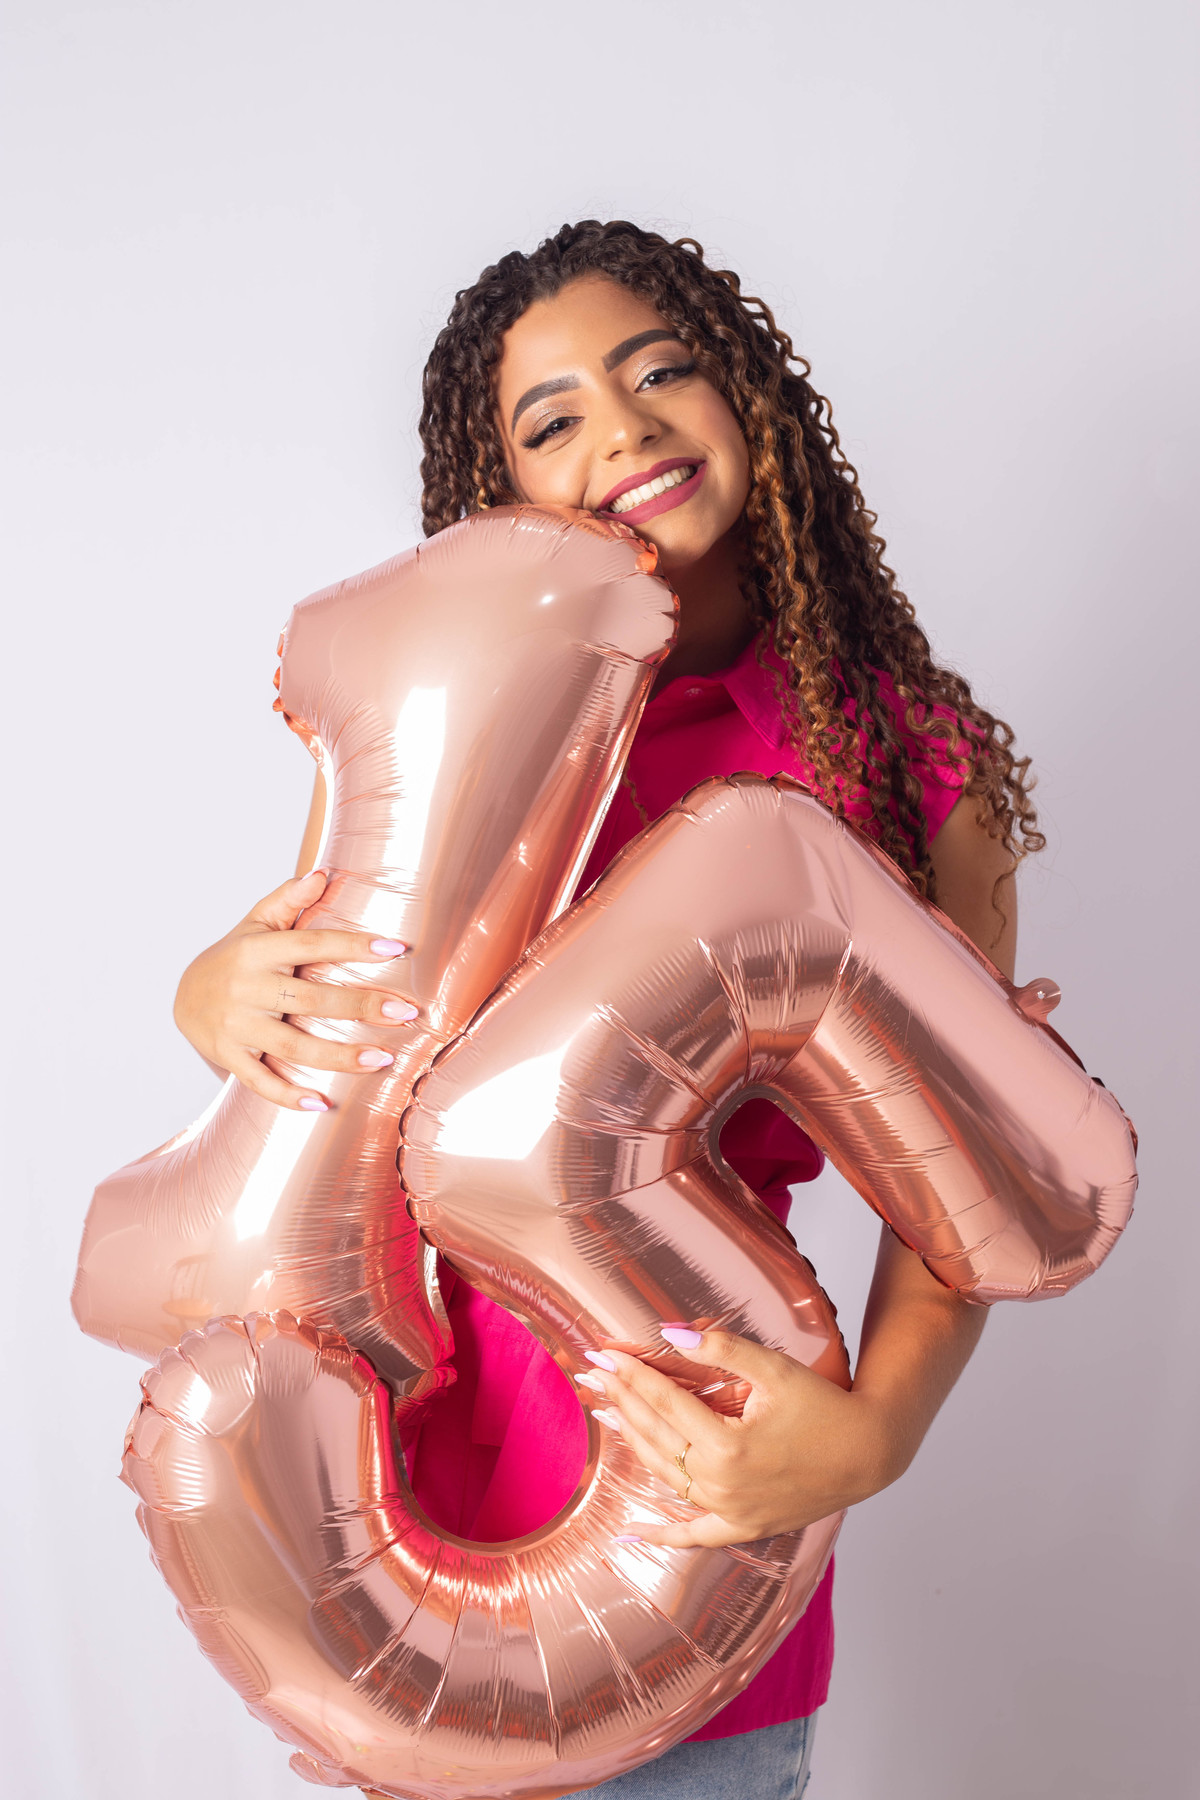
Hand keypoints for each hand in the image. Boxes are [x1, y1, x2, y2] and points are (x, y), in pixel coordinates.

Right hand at [173, 868, 418, 1109]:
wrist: (181, 998)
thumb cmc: (234, 957)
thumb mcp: (255, 924)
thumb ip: (287, 899)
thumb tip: (323, 873)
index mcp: (257, 951)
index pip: (312, 944)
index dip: (354, 945)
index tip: (395, 948)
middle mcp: (245, 988)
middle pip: (310, 999)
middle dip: (360, 1005)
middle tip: (406, 1012)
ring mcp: (235, 1026)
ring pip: (292, 1045)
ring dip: (339, 1056)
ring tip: (383, 1059)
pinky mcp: (229, 1057)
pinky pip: (260, 1081)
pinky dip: (289, 1096)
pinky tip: (323, 1103)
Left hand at [577, 1325, 901, 1547]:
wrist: (868, 1452)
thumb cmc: (825, 1407)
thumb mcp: (775, 1368)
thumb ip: (723, 1349)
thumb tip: (670, 1334)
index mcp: (726, 1444)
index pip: (665, 1402)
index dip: (632, 1375)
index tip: (605, 1356)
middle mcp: (722, 1484)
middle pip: (657, 1435)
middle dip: (623, 1400)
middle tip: (594, 1375)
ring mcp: (730, 1512)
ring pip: (667, 1476)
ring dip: (634, 1443)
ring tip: (608, 1414)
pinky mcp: (743, 1527)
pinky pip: (695, 1536)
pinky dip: (664, 1535)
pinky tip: (633, 1533)